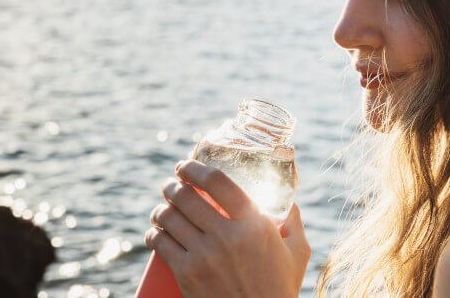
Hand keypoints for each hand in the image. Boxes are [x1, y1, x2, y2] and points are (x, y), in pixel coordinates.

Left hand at [144, 160, 310, 297]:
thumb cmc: (279, 289)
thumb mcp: (297, 252)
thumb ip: (293, 221)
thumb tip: (288, 197)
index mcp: (253, 224)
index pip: (216, 182)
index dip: (194, 168)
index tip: (185, 165)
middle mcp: (226, 237)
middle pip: (185, 195)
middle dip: (172, 186)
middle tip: (171, 186)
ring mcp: (204, 256)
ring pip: (168, 217)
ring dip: (160, 209)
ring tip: (163, 209)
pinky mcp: (187, 275)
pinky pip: (159, 242)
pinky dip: (152, 233)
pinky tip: (155, 232)